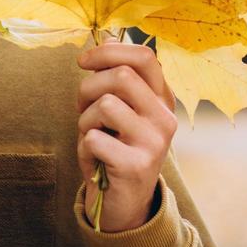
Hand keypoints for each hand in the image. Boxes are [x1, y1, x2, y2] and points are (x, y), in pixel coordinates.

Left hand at [76, 32, 178, 231]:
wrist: (123, 202)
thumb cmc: (114, 148)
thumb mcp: (118, 110)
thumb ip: (114, 79)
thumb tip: (103, 43)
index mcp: (161, 99)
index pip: (144, 56)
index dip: (108, 51)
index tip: (83, 61)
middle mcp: (164, 118)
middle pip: (121, 76)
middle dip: (88, 88)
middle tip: (82, 108)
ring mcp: (154, 142)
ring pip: (105, 105)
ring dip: (85, 120)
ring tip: (92, 136)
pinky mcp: (137, 165)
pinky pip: (94, 138)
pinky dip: (84, 148)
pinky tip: (95, 160)